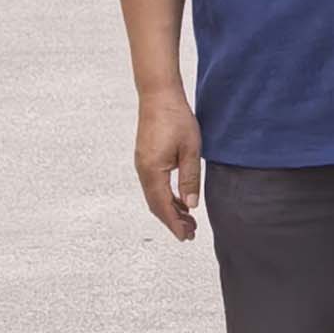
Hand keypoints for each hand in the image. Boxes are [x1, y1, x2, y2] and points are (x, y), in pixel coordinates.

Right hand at [134, 91, 202, 241]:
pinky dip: (166, 197)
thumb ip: (190, 179)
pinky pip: (154, 185)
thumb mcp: (190, 150)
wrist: (158, 95)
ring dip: (169, 210)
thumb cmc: (176, 119)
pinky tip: (180, 200)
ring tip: (188, 221)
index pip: (162, 206)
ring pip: (154, 196)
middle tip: (190, 234)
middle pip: (155, 205)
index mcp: (152, 171)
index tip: (185, 237)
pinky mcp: (145, 158)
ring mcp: (142, 164)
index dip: (174, 224)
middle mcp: (143, 170)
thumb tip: (191, 206)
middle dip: (172, 221)